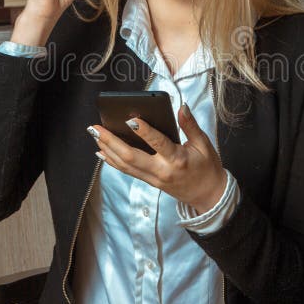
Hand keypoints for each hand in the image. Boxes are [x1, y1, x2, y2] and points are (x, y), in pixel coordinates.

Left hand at [87, 104, 227, 213]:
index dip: (144, 131)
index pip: (158, 143)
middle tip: (96, 128)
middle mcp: (162, 171)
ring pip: (125, 165)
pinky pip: (127, 171)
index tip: (130, 119)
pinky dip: (112, 161)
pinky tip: (101, 151)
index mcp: (177, 159)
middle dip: (111, 141)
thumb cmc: (207, 167)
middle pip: (131, 157)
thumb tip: (182, 107)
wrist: (208, 196)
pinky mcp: (149, 182)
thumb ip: (190, 125)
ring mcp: (153, 178)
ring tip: (95, 134)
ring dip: (107, 149)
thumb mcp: (204, 144)